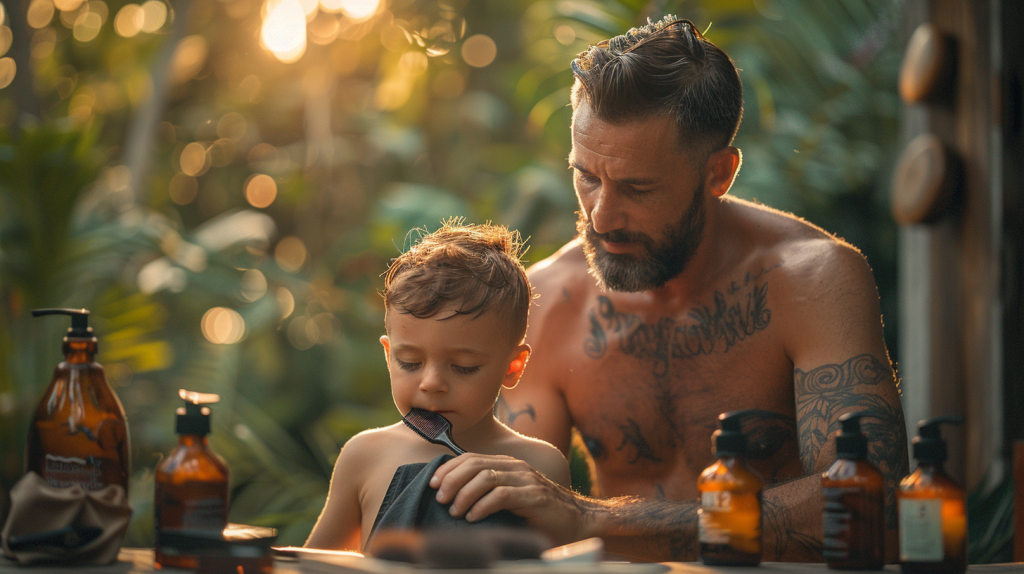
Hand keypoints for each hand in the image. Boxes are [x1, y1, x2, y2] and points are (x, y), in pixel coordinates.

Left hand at [430, 454, 589, 545]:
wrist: (578, 522)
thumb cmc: (539, 514)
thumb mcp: (510, 499)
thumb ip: (489, 493)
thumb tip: (453, 499)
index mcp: (508, 464)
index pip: (471, 458)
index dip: (449, 467)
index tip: (433, 483)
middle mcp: (516, 467)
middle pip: (475, 464)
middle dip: (452, 480)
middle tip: (440, 498)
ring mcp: (527, 479)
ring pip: (486, 477)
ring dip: (464, 494)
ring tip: (454, 511)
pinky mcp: (535, 495)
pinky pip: (502, 495)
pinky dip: (483, 505)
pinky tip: (473, 516)